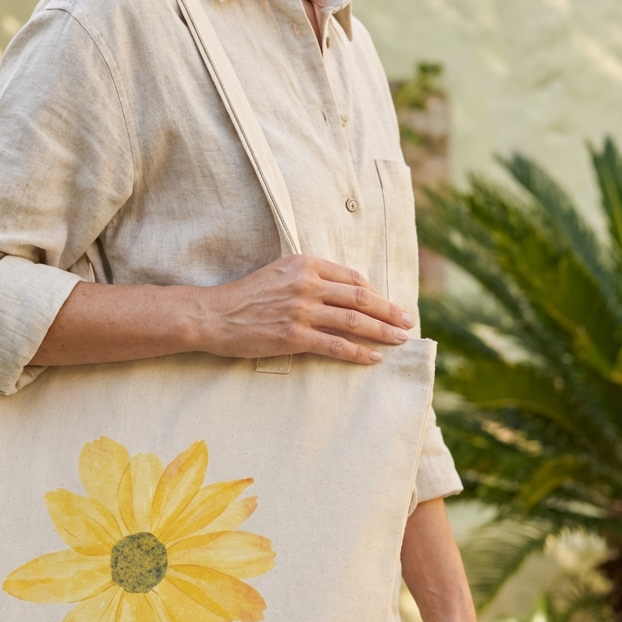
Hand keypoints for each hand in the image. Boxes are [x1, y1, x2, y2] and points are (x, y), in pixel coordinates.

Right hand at [197, 253, 414, 363]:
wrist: (213, 315)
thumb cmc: (244, 296)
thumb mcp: (278, 273)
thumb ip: (307, 277)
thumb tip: (337, 293)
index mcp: (305, 264)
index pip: (352, 278)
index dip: (375, 293)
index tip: (386, 305)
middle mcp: (307, 284)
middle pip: (360, 298)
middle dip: (389, 311)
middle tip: (407, 321)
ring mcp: (301, 311)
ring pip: (354, 321)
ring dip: (382, 331)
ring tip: (399, 340)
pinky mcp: (294, 337)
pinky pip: (335, 345)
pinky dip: (358, 352)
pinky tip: (372, 357)